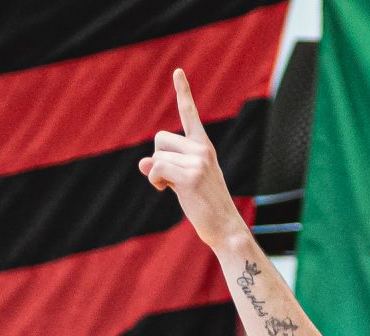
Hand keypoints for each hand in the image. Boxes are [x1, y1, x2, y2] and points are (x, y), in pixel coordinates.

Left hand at [138, 69, 247, 245]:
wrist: (226, 229)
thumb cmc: (206, 207)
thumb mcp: (183, 182)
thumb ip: (164, 168)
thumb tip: (143, 163)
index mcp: (203, 147)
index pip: (190, 115)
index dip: (183, 92)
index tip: (177, 71)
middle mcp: (202, 150)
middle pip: (160, 139)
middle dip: (158, 159)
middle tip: (173, 181)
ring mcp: (198, 162)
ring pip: (157, 155)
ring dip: (157, 174)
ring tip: (176, 189)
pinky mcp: (191, 177)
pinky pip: (157, 168)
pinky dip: (155, 181)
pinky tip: (167, 191)